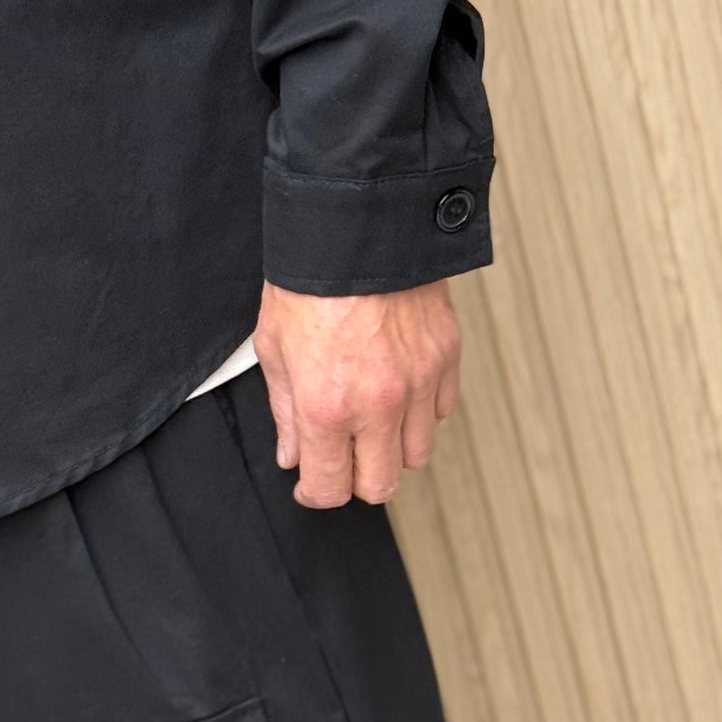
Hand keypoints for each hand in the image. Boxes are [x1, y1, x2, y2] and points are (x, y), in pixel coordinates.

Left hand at [253, 279, 461, 507]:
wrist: (358, 226)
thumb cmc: (309, 282)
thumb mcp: (274, 348)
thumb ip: (285, 411)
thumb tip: (293, 455)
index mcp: (326, 407)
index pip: (330, 489)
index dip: (315, 494)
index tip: (311, 484)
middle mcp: (378, 405)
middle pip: (381, 486)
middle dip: (357, 480)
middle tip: (343, 458)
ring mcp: (419, 384)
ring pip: (418, 455)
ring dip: (393, 449)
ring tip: (372, 423)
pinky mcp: (446, 359)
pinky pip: (441, 412)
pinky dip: (422, 413)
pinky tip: (399, 391)